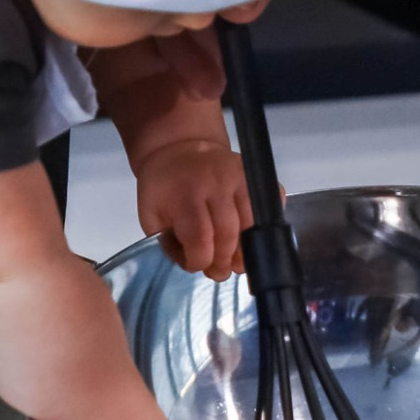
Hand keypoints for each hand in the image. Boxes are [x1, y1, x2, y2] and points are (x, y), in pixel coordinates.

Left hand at [136, 138, 251, 279]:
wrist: (181, 148)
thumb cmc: (164, 186)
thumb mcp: (151, 214)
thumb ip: (168, 243)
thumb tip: (194, 264)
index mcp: (184, 194)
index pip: (199, 238)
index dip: (200, 261)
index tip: (196, 265)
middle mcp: (216, 183)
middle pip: (229, 234)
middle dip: (224, 261)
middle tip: (219, 271)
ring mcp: (241, 177)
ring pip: (252, 225)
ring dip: (245, 250)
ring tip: (235, 261)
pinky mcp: (256, 175)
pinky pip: (269, 208)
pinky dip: (262, 227)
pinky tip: (248, 235)